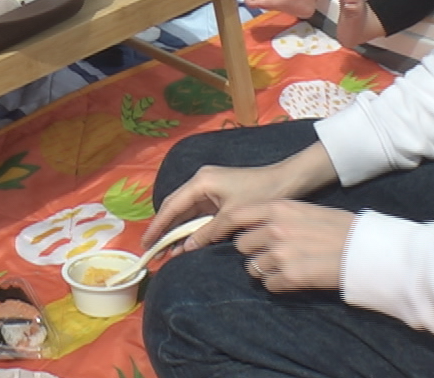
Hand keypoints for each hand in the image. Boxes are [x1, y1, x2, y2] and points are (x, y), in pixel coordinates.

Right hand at [143, 147, 334, 254]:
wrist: (287, 180)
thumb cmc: (260, 194)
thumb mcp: (232, 217)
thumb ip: (207, 232)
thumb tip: (186, 249)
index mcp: (201, 182)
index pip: (172, 206)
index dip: (157, 227)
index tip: (146, 244)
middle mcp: (200, 182)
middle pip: (175, 208)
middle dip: (164, 230)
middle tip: (153, 252)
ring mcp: (209, 188)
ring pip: (186, 212)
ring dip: (177, 232)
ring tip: (166, 253)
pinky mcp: (218, 195)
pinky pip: (198, 213)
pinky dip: (191, 228)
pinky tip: (186, 243)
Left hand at [228, 200, 355, 292]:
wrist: (365, 249)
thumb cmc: (341, 228)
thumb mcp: (307, 210)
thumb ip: (281, 216)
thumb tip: (258, 226)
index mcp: (279, 208)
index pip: (236, 216)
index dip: (224, 227)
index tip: (217, 236)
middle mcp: (275, 228)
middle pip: (242, 245)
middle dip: (253, 252)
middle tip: (271, 255)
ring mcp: (280, 253)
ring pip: (253, 268)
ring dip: (265, 270)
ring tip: (286, 268)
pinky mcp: (289, 276)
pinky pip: (269, 285)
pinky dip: (279, 285)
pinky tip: (295, 279)